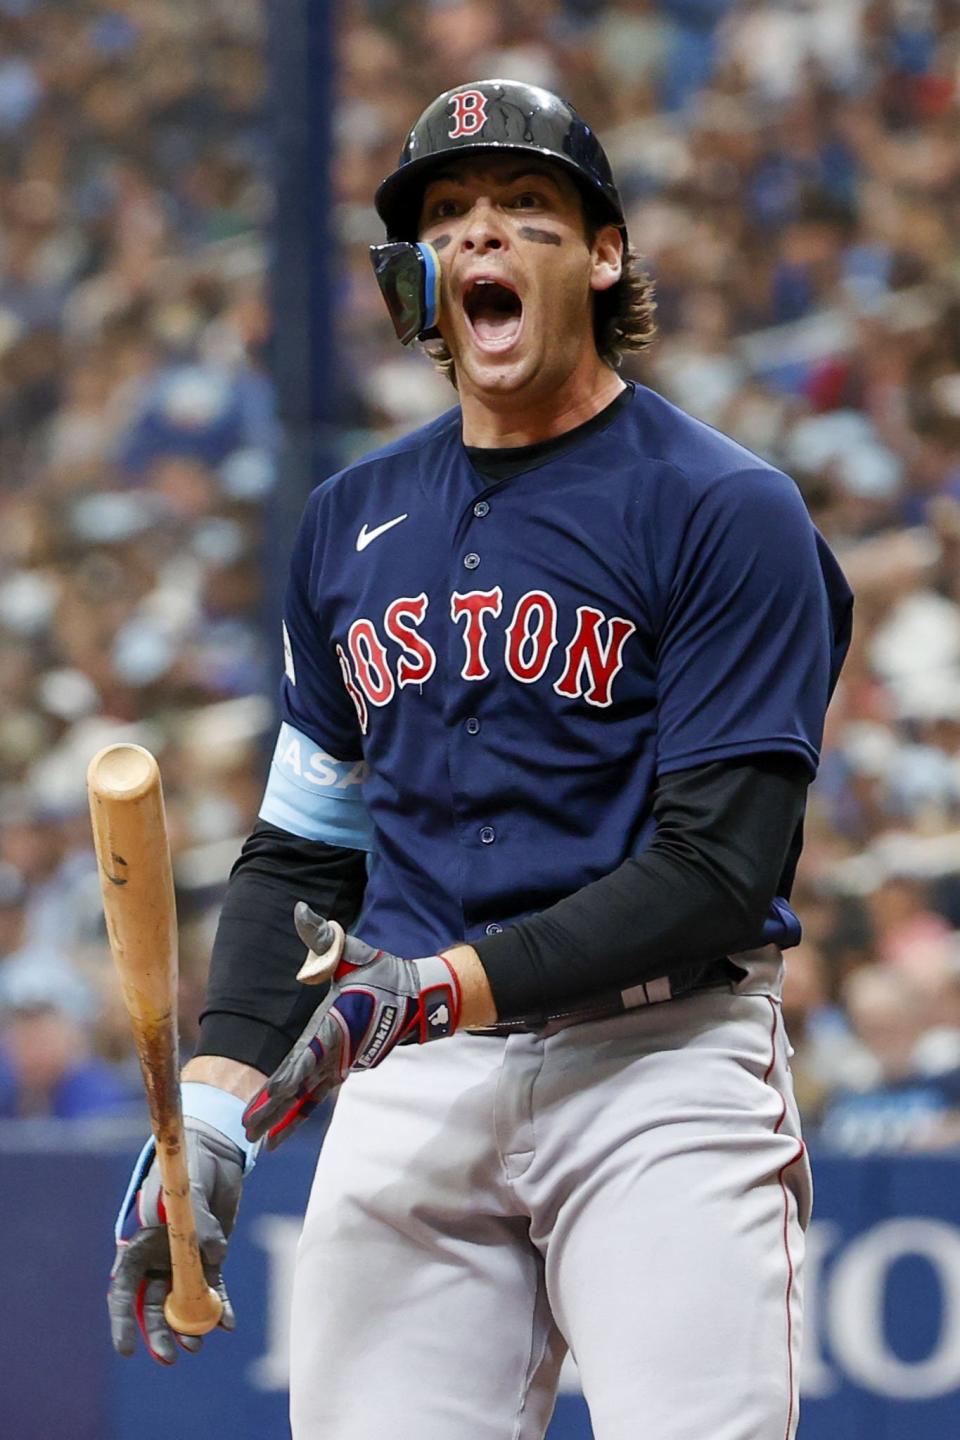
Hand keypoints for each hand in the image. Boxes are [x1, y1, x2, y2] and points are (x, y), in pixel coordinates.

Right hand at [109, 1120, 242, 1363]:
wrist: (217, 1148)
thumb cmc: (191, 1163)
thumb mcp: (189, 1185)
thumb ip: (198, 1221)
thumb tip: (214, 1257)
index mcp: (140, 1240)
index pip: (124, 1287)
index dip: (123, 1319)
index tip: (126, 1349)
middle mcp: (159, 1255)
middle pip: (153, 1303)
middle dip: (160, 1332)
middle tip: (172, 1355)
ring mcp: (184, 1258)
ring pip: (182, 1302)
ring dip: (190, 1325)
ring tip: (199, 1343)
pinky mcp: (210, 1257)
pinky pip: (212, 1289)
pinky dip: (219, 1307)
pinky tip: (228, 1323)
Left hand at [242, 903, 461, 1149]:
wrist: (418, 1000)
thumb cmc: (381, 974)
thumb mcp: (352, 951)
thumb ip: (322, 936)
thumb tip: (299, 910)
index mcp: (336, 1025)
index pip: (309, 1053)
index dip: (290, 1075)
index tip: (272, 1093)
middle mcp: (338, 1051)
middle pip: (303, 1085)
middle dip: (276, 1110)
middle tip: (249, 1132)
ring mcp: (343, 1064)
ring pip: (309, 1096)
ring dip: (286, 1118)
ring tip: (262, 1142)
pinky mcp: (345, 1069)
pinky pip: (318, 1095)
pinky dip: (300, 1112)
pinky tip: (282, 1129)